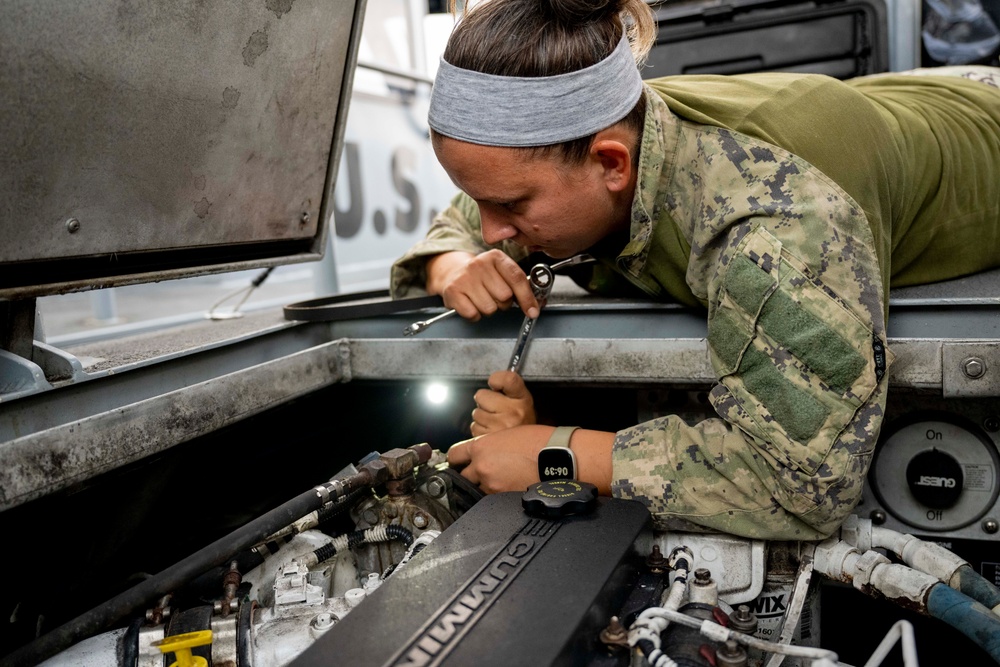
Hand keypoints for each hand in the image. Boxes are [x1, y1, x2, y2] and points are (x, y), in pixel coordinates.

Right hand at [426, 249, 539, 320]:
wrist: (452, 272)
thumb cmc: (482, 276)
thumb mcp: (501, 273)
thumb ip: (520, 286)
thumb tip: (536, 307)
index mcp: (496, 257)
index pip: (517, 278)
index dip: (527, 298)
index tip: (532, 311)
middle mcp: (479, 264)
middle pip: (505, 297)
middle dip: (503, 303)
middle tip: (495, 296)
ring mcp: (465, 277)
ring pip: (490, 308)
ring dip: (489, 309)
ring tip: (482, 299)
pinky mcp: (453, 291)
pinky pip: (473, 314)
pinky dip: (475, 315)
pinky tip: (471, 304)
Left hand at [447, 425, 614, 494]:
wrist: (558, 457)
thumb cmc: (540, 442)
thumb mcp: (509, 434)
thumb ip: (491, 445)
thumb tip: (487, 452)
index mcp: (482, 447)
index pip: (454, 455)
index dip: (455, 459)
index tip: (457, 461)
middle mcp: (482, 468)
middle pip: (463, 477)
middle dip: (471, 476)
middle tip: (482, 474)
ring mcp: (492, 486)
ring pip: (479, 489)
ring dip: (486, 486)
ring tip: (502, 481)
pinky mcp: (504, 499)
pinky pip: (494, 499)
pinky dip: (499, 495)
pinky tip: (511, 488)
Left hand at [471, 371, 536, 435]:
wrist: (529, 448)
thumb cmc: (522, 421)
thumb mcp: (522, 399)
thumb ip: (507, 386)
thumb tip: (491, 380)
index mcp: (522, 399)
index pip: (507, 379)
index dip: (496, 379)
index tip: (495, 384)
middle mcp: (513, 413)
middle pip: (481, 395)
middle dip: (485, 402)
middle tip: (495, 409)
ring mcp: (500, 427)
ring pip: (476, 413)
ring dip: (482, 418)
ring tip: (495, 422)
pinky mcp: (489, 440)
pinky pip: (474, 428)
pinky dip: (480, 430)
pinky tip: (492, 432)